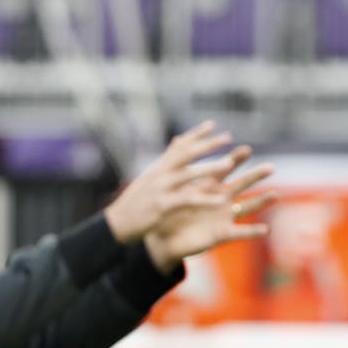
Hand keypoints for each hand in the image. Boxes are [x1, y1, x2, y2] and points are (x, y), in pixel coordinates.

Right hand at [102, 121, 244, 244]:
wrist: (118, 223)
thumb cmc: (136, 202)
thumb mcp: (149, 177)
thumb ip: (166, 161)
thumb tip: (177, 141)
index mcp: (158, 167)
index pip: (179, 146)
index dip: (195, 134)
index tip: (212, 124)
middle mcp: (160, 174)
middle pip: (186, 154)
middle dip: (207, 144)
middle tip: (227, 137)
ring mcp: (161, 188)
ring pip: (188, 174)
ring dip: (209, 167)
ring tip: (229, 162)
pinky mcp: (163, 206)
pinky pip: (187, 200)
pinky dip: (205, 200)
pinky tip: (221, 200)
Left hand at [143, 145, 276, 273]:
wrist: (164, 239)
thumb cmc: (168, 212)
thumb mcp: (174, 186)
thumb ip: (179, 164)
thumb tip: (176, 138)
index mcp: (209, 186)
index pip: (225, 169)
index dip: (236, 160)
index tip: (247, 149)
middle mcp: (221, 200)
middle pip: (242, 184)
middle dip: (255, 176)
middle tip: (270, 167)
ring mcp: (223, 216)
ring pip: (246, 207)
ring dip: (261, 201)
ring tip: (275, 194)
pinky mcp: (221, 234)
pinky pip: (239, 233)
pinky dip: (251, 231)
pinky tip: (265, 229)